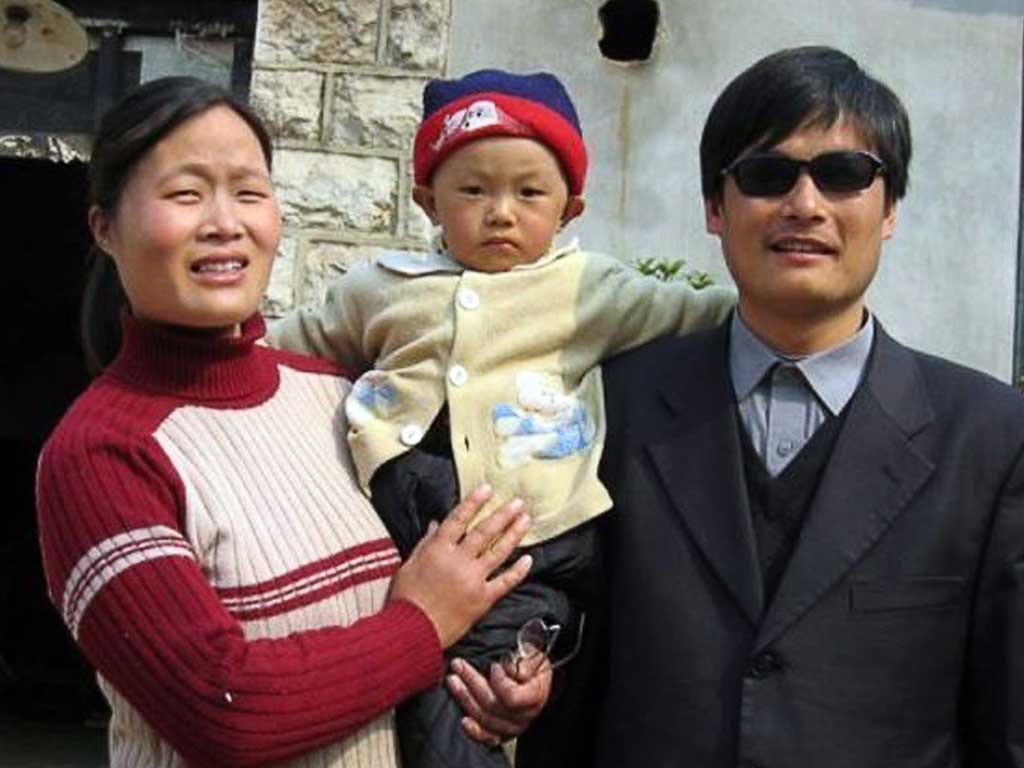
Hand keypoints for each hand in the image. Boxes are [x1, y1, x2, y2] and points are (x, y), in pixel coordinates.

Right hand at [388, 485, 531, 648]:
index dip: (474, 503)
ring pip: (498, 552)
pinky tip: (528, 559)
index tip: (488, 489)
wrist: (412, 630)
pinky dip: (517, 570)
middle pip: (484, 532)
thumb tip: (437, 523)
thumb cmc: (406, 598)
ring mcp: (473, 580)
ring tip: (526, 520)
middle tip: (517, 502)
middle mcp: (458, 561)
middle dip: (502, 515)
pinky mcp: (483, 599)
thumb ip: (426, 543)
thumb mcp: (409, 565)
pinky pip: (504, 582)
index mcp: (438, 550)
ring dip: (514, 534)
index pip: (458, 520)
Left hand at [446, 652, 551, 745]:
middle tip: (458, 664)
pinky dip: (474, 731)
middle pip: (493, 705)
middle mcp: (523, 716)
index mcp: (534, 696)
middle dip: (472, 682)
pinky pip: (487, 737)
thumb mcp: (533, 655)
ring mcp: (511, 727)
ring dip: (465, 698)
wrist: (535, 680)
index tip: (493, 665)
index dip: (499, 682)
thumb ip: (525, 662)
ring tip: (452, 679)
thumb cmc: (532, 665)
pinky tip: (463, 720)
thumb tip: (512, 669)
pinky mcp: (501, 733)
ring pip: (485, 718)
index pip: (511, 696)